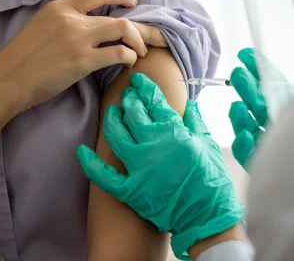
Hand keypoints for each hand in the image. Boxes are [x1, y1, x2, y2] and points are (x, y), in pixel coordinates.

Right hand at [0, 0, 167, 112]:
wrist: (5, 81)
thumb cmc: (21, 60)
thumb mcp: (41, 28)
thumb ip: (65, 22)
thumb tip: (90, 26)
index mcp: (60, 7)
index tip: (133, 3)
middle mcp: (71, 18)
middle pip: (119, 16)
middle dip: (143, 28)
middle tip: (156, 37)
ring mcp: (78, 39)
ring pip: (123, 30)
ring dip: (139, 42)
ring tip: (141, 53)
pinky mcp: (82, 61)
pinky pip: (118, 53)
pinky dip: (129, 57)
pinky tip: (129, 63)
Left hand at [77, 73, 244, 259]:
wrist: (207, 214)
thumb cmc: (212, 178)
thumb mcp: (208, 144)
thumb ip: (195, 121)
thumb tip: (189, 104)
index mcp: (174, 131)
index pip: (155, 101)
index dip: (145, 88)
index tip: (138, 80)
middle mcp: (153, 144)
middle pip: (134, 114)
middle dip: (129, 100)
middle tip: (127, 94)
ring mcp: (139, 167)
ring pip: (116, 136)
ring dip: (112, 121)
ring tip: (112, 113)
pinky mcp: (130, 189)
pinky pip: (103, 175)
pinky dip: (91, 163)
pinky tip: (82, 151)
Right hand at [229, 48, 293, 170]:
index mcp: (289, 108)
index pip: (270, 86)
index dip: (259, 70)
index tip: (247, 55)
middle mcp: (276, 124)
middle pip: (256, 104)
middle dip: (246, 88)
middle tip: (238, 74)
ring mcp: (267, 144)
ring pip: (247, 127)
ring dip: (240, 116)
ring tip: (240, 106)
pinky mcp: (261, 164)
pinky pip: (246, 154)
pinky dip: (243, 144)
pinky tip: (245, 134)